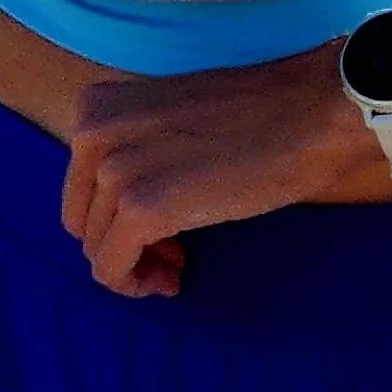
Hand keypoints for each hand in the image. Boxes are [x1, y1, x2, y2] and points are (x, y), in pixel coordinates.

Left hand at [61, 50, 376, 298]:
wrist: (311, 112)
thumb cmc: (258, 113)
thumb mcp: (171, 116)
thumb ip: (134, 148)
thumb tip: (124, 205)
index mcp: (96, 107)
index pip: (80, 183)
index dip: (115, 213)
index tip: (158, 226)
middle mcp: (92, 134)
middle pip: (83, 219)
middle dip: (121, 243)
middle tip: (172, 254)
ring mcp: (114, 171)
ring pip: (96, 248)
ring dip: (137, 264)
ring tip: (180, 265)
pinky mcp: (142, 209)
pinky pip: (112, 270)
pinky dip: (137, 284)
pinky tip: (174, 279)